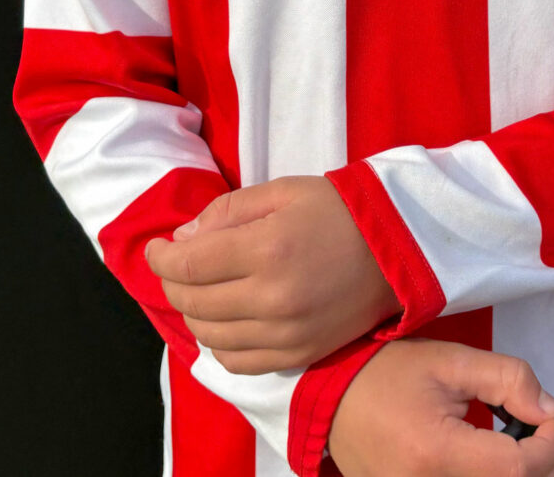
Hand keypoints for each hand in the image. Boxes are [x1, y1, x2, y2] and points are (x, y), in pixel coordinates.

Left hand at [143, 176, 399, 373]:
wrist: (397, 248)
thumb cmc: (338, 210)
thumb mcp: (281, 191)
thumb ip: (227, 212)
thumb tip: (182, 240)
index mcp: (268, 249)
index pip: (190, 265)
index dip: (162, 258)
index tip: (156, 248)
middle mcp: (272, 298)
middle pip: (194, 303)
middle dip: (172, 283)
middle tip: (175, 266)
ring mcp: (286, 333)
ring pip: (211, 337)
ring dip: (193, 313)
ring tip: (198, 291)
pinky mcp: (299, 354)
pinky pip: (239, 363)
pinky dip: (219, 345)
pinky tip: (223, 321)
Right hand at [328, 339, 553, 476]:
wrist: (333, 401)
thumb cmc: (388, 375)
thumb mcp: (450, 362)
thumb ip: (505, 379)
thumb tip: (549, 410)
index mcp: (437, 454)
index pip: (516, 469)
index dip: (549, 446)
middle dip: (551, 467)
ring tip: (545, 448)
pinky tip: (514, 463)